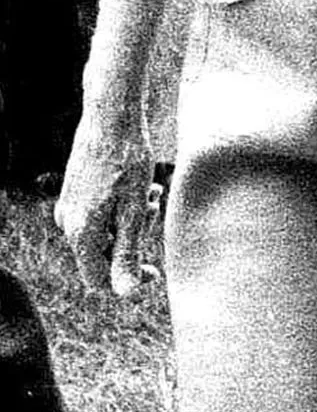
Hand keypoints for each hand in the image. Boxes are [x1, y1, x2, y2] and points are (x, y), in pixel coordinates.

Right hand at [54, 111, 160, 297]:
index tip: (154, 270)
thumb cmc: (128, 161)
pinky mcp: (76, 193)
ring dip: (132, 220)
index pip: (98, 279)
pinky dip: (123, 207)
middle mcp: (67, 223)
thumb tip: (124, 293)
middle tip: (153, 210)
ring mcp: (69, 207)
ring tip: (151, 193)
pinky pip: (100, 213)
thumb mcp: (135, 211)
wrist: (111, 118)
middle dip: (133, 239)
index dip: (127, 279)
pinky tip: (142, 186)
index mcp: (80, 233)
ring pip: (105, 231)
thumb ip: (127, 252)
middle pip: (103, 253)